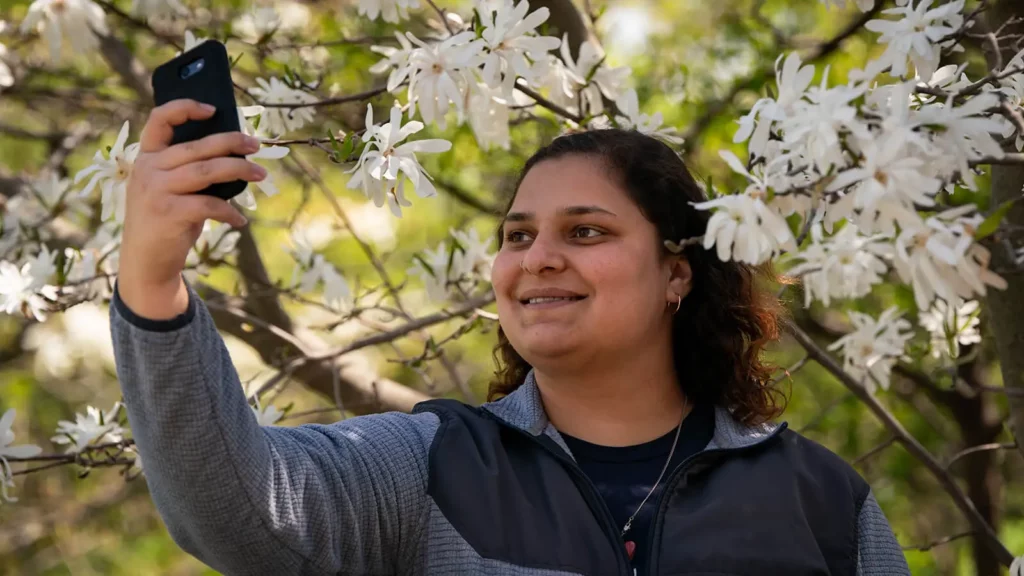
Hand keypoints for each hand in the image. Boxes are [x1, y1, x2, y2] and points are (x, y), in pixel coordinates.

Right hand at [117, 99, 266, 319]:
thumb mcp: (168, 189)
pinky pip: (209, 205)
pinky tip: (240, 220)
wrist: (146, 261)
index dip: (185, 108)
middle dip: (232, 143)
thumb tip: (233, 155)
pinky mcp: (168, 212)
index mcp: (146, 157)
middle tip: (256, 146)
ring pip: (208, 171)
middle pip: (198, 146)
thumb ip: (187, 169)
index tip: (213, 109)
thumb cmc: (165, 220)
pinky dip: (230, 212)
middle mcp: (148, 169)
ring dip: (240, 170)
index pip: (160, 119)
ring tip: (261, 174)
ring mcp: (156, 190)